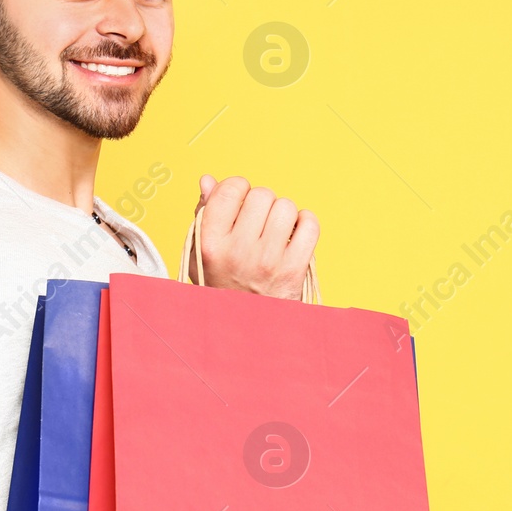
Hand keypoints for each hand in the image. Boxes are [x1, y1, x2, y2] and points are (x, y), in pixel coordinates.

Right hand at [187, 175, 318, 299]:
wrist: (244, 331)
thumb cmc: (222, 286)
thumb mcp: (201, 254)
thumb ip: (203, 214)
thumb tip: (209, 179)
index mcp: (210, 243)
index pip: (230, 189)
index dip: (238, 188)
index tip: (240, 203)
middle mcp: (238, 251)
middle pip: (262, 195)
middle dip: (262, 203)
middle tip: (259, 222)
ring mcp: (268, 261)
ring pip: (286, 206)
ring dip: (284, 214)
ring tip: (276, 231)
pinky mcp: (294, 270)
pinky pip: (310, 224)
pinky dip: (306, 222)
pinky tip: (295, 234)